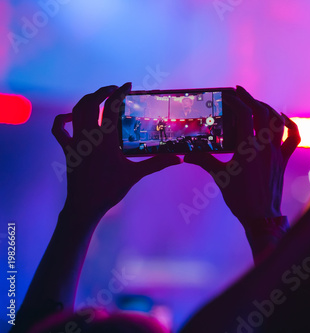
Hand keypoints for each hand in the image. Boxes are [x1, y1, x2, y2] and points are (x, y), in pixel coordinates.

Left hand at [52, 83, 180, 225]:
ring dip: (87, 100)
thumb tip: (178, 159)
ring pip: (76, 111)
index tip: (127, 85)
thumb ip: (157, 164)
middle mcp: (89, 136)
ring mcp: (76, 142)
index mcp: (106, 140)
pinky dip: (63, 119)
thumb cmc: (110, 190)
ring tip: (99, 97)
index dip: (120, 93)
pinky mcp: (67, 149)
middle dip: (102, 92)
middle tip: (114, 89)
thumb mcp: (135, 175)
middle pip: (91, 103)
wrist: (85, 205)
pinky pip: (59, 129)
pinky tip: (72, 117)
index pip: (112, 108)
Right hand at [184, 86, 299, 228]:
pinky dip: (289, 125)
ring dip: (267, 108)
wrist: (261, 216)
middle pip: (262, 113)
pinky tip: (282, 118)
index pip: (244, 115)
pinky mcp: (283, 160)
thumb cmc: (239, 198)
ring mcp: (276, 153)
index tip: (227, 95)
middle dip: (250, 99)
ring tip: (255, 103)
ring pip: (278, 122)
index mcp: (248, 148)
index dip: (236, 101)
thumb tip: (186, 155)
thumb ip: (204, 161)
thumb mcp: (219, 177)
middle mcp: (265, 147)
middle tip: (239, 92)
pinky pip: (293, 138)